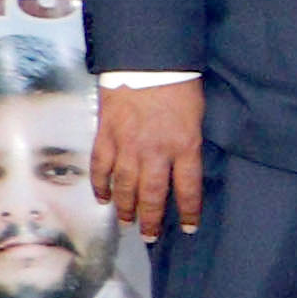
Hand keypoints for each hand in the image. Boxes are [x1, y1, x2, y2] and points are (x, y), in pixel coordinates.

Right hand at [98, 76, 203, 235]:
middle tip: (148, 236)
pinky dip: (100, 184)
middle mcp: (155, 151)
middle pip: (152, 194)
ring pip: (124, 186)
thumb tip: (185, 164)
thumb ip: (189, 143)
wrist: (147, 61)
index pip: (188, 188)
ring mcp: (127, 144)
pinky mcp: (105, 135)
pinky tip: (101, 197)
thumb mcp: (197, 116)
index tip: (188, 229)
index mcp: (184, 146)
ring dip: (125, 206)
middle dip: (151, 219)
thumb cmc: (179, 85)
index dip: (188, 212)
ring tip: (127, 222)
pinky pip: (100, 166)